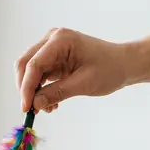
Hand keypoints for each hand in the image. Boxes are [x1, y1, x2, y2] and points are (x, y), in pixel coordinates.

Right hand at [16, 28, 134, 112]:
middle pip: (25, 65)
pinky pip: (38, 75)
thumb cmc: (110, 69)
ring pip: (29, 71)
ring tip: (46, 107)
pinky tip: (50, 102)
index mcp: (60, 40)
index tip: (26, 108)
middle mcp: (52, 40)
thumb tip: (34, 104)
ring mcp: (50, 48)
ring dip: (33, 91)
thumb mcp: (84, 84)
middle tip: (31, 109)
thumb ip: (56, 93)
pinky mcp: (52, 58)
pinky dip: (40, 90)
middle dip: (26, 89)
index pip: (33, 65)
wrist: (124, 64)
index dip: (26, 88)